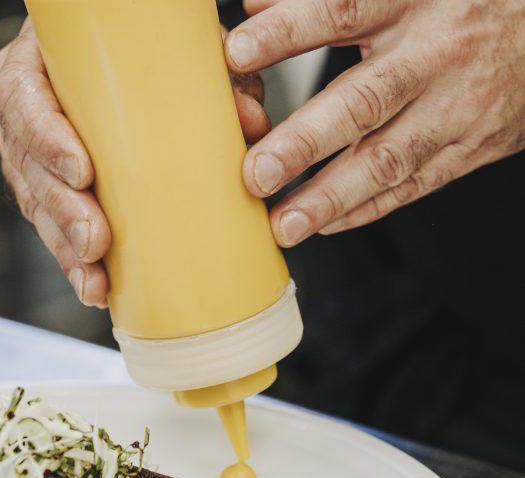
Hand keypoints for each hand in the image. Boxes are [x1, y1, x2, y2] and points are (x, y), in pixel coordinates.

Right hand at [0, 19, 271, 306]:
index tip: (82, 171)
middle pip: (28, 165)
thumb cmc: (127, 44)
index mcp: (35, 62)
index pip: (24, 98)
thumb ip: (204, 70)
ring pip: (36, 205)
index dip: (47, 138)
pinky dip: (73, 259)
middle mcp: (23, 108)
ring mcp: (27, 151)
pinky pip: (50, 224)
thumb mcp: (161, 41)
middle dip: (63, 210)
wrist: (106, 53)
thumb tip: (249, 120)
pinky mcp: (43, 185)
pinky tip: (95, 285)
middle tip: (95, 240)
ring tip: (95, 280)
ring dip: (66, 248)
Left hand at [226, 0, 524, 245]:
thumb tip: (255, 6)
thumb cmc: (458, 5)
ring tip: (283, 224)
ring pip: (389, 158)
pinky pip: (413, 186)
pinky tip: (324, 225)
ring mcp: (455, 107)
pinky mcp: (470, 148)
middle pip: (364, 100)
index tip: (237, 52)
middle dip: (305, 141)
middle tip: (256, 171)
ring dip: (331, 197)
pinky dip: (366, 209)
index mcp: (413, 0)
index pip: (344, 9)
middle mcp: (435, 55)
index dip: (289, 31)